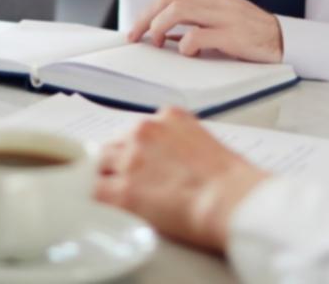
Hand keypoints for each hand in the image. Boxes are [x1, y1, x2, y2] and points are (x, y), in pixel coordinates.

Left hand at [95, 107, 269, 252]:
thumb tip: (171, 164)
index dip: (135, 153)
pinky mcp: (123, 191)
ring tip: (118, 201)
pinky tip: (106, 211)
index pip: (136, 132)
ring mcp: (131, 160)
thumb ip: (180, 145)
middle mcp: (145, 131)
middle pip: (113, 146)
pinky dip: (98, 203)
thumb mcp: (208, 145)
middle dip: (117, 166)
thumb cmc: (234, 183)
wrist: (233, 201)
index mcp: (169, 118)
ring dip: (106, 182)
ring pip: (99, 167)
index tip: (139, 167)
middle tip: (129, 187)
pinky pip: (94, 193)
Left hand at [126, 0, 283, 62]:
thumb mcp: (221, 21)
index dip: (148, 13)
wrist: (285, 40)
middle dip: (146, 19)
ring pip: (179, 10)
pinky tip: (187, 52)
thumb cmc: (251, 34)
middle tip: (135, 36)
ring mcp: (224, 14)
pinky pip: (199, 35)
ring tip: (156, 42)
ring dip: (160, 27)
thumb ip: (197, 22)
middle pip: (168, 1)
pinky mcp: (233, 33)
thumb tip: (165, 36)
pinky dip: (186, 44)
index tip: (136, 29)